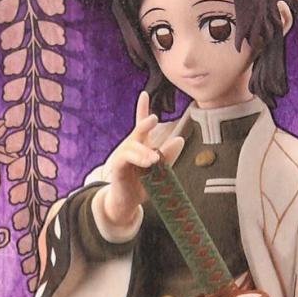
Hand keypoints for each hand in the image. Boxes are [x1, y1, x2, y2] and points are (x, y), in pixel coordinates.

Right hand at [97, 90, 184, 233]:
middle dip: (145, 122)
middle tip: (154, 119)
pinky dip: (137, 159)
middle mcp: (131, 146)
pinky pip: (126, 158)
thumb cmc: (142, 185)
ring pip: (134, 146)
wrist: (127, 202)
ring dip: (145, 152)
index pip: (141, 124)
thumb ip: (168, 155)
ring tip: (155, 160)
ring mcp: (123, 155)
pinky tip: (147, 162)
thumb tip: (180, 139)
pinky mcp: (117, 166)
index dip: (142, 109)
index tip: (144, 94)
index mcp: (141, 145)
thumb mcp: (160, 170)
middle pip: (138, 130)